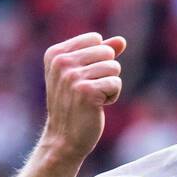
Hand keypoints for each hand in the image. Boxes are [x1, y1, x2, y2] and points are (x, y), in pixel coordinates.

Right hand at [41, 32, 125, 162]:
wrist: (64, 137)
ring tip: (92, 97)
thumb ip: (100, 53)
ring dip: (109, 85)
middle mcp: (61, 62)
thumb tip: (121, 40)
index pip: (95, 39)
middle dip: (106, 72)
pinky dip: (112, 96)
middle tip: (89, 89)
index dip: (99, 58)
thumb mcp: (82, 73)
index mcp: (55, 53)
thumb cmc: (75, 103)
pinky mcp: (86, 91)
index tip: (83, 75)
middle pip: (107, 52)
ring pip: (113, 67)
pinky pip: (116, 83)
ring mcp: (72, 76)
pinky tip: (97, 106)